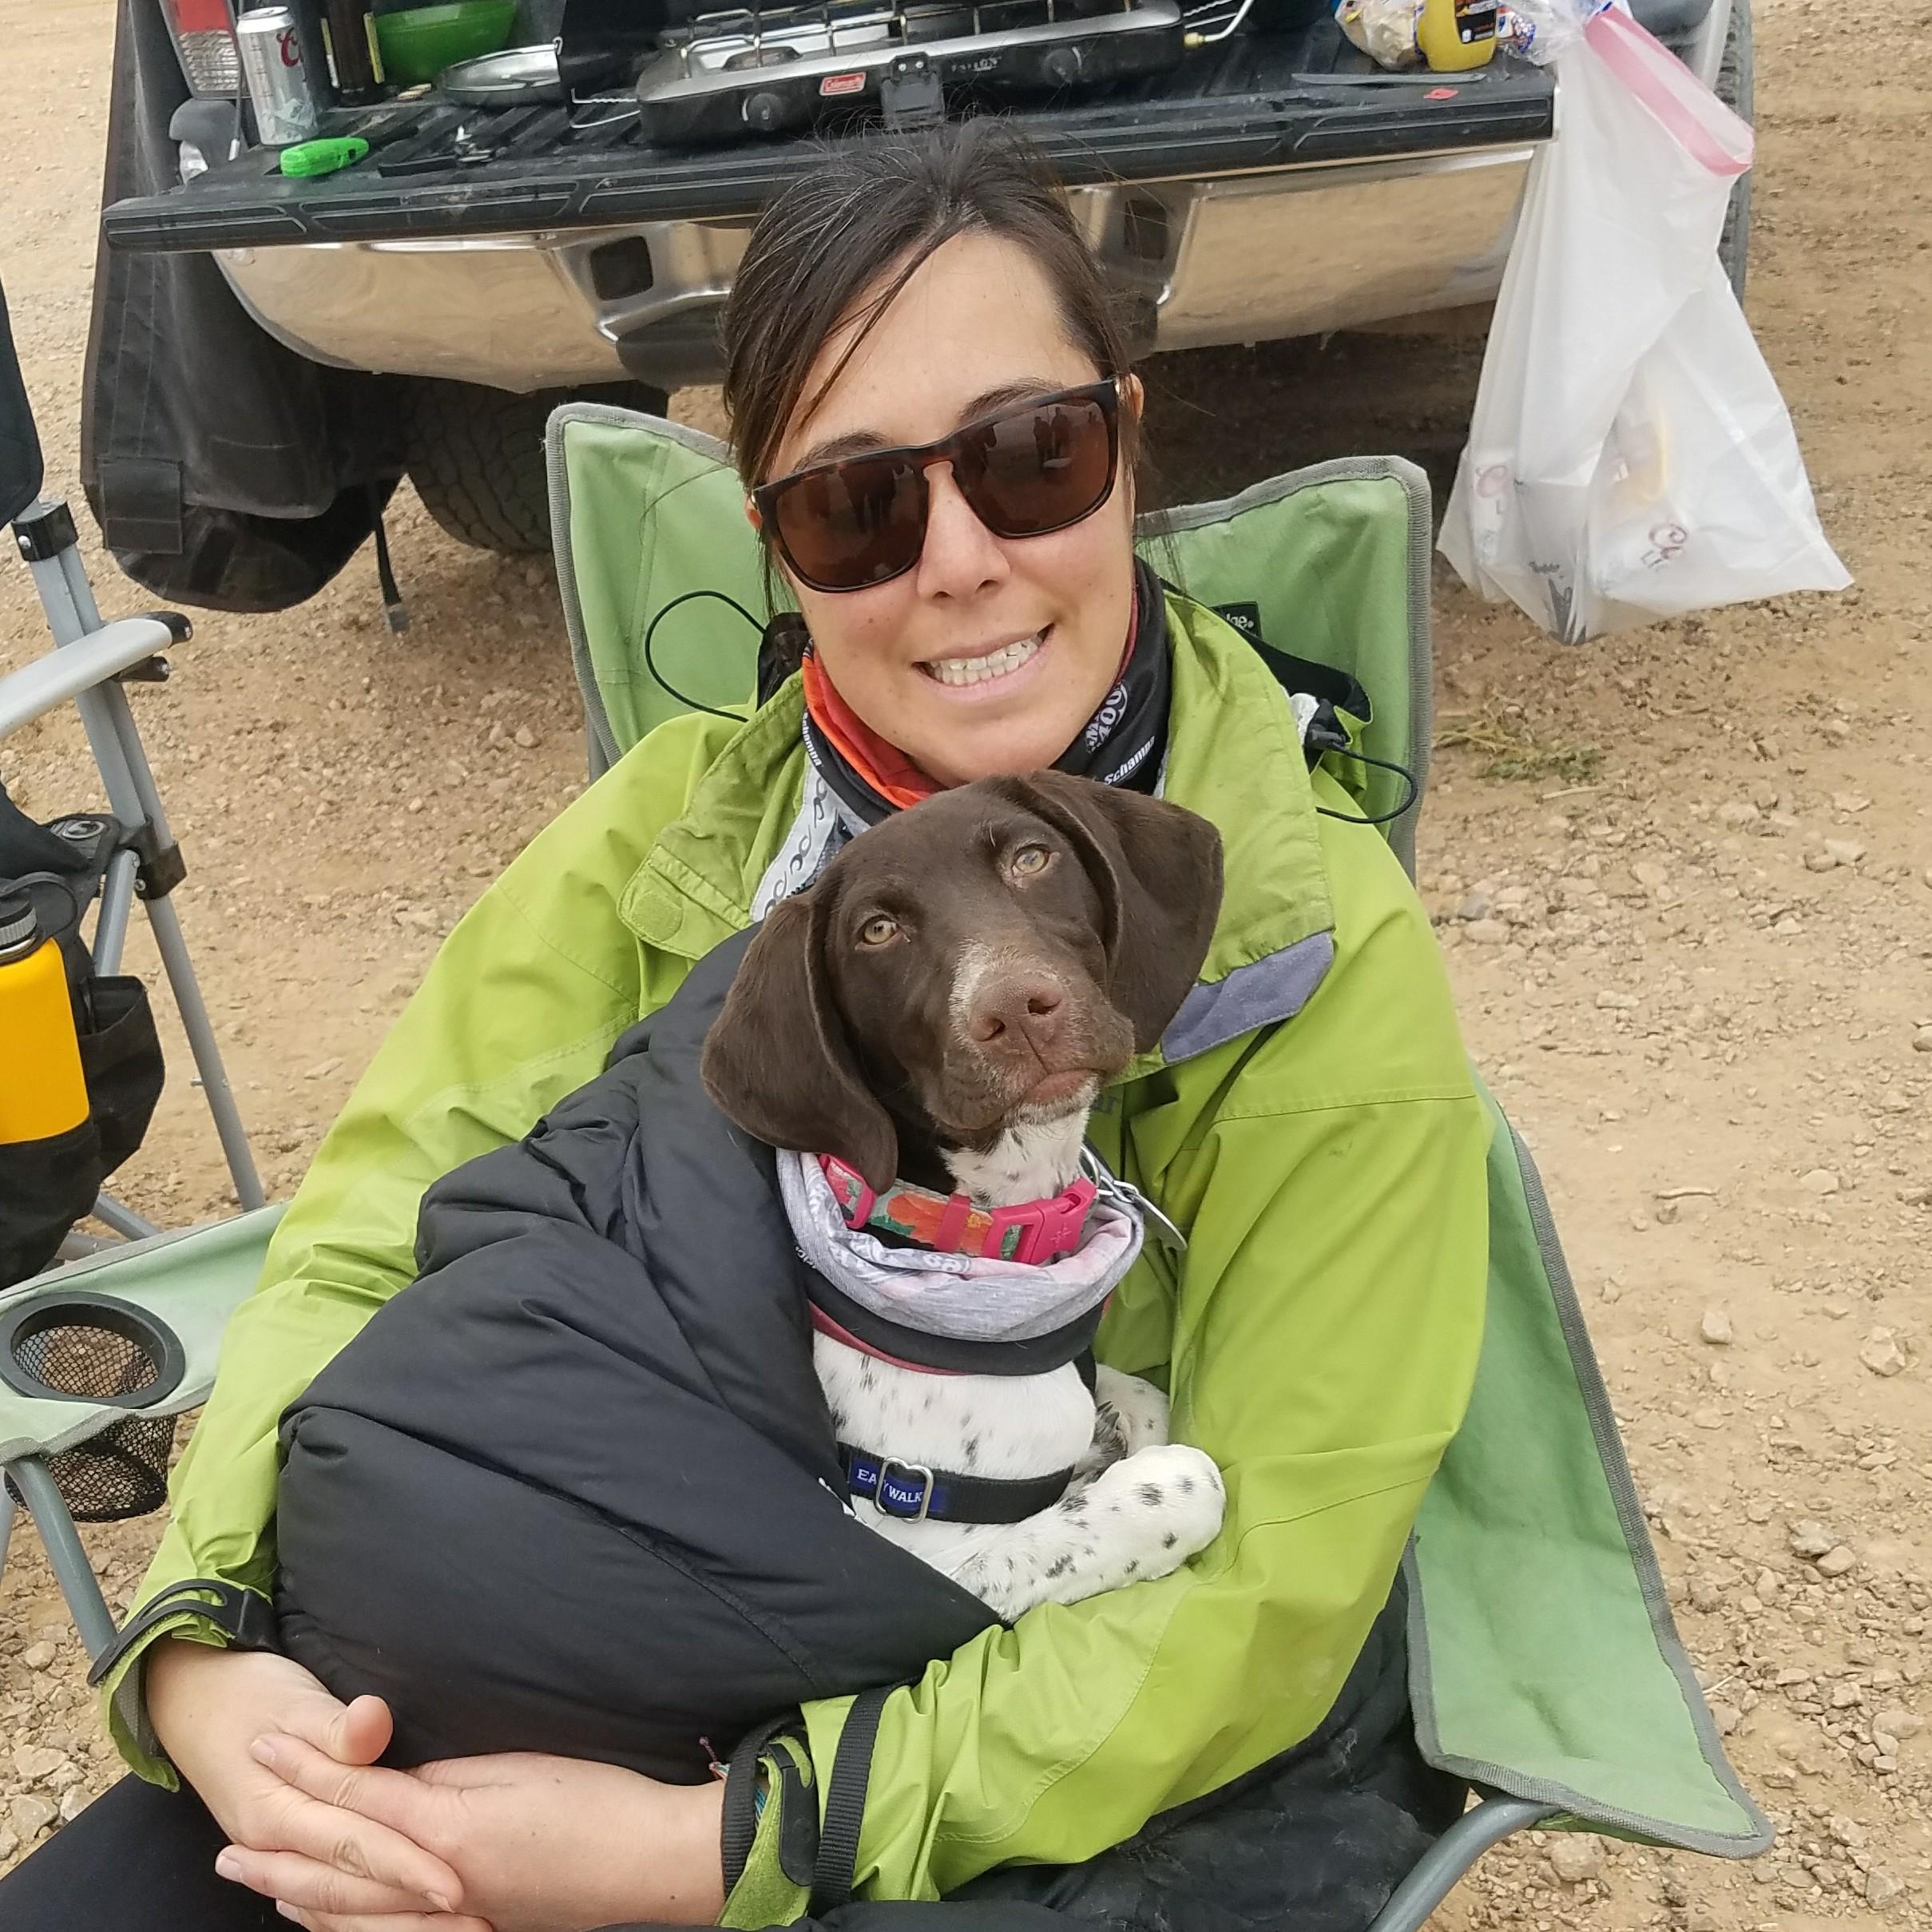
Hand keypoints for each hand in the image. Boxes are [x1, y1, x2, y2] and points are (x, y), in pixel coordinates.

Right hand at [144, 1638, 468, 1922]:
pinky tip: (402, 1926)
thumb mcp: (295, 1699)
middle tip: (476, 1922)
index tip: (455, 1883)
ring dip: (396, 1923)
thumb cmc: (253, 1695)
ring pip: (339, 1906)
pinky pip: (325, 1901)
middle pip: (350, 1887)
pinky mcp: (288, 1853)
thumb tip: (373, 1723)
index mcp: (278, 1809)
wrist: (195, 1700)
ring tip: (457, 1931)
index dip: (405, 1863)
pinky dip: (363, 1918)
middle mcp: (275, 1844)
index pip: (354, 1843)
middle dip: (412, 1909)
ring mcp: (278, 1855)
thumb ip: (336, 1725)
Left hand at [219, 1737, 727, 1931]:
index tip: (264, 1746)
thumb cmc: (595, 1805)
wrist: (653, 1864)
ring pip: (359, 1917)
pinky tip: (336, 1924)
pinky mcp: (480, 1931)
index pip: (358, 1794)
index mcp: (447, 1831)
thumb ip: (448, 1780)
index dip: (308, 1767)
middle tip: (228, 1847)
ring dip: (304, 1900)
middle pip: (341, 1871)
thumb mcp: (519, 1772)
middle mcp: (439, 1885)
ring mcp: (458, 1918)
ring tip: (261, 1887)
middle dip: (282, 1854)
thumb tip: (397, 1786)